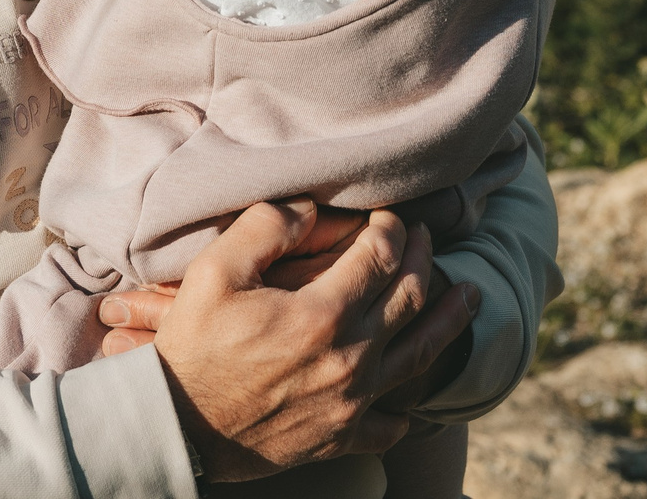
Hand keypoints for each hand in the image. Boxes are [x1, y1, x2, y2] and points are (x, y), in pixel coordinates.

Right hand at [142, 201, 479, 480]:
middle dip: (422, 257)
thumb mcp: (214, 271)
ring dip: (449, 319)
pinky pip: (391, 423)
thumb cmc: (191, 346)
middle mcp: (350, 359)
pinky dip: (408, 404)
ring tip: (469, 294)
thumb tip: (310, 207)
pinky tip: (416, 389)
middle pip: (410, 297)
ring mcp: (351, 403)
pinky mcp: (341, 438)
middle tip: (425, 236)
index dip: (390, 227)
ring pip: (420, 354)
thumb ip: (266, 227)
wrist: (176, 427)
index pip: (381, 255)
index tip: (387, 214)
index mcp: (323, 314)